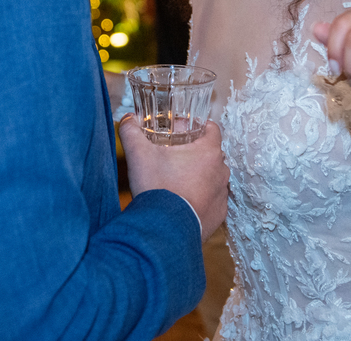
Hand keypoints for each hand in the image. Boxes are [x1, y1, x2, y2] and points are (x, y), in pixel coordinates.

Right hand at [118, 117, 227, 242]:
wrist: (164, 230)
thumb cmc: (157, 188)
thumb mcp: (139, 154)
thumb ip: (131, 132)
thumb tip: (127, 120)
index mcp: (208, 152)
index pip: (211, 129)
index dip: (197, 127)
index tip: (183, 131)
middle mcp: (221, 171)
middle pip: (210, 154)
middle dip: (194, 153)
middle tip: (173, 157)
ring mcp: (222, 194)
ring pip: (212, 177)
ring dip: (199, 176)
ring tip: (177, 181)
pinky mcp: (219, 214)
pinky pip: (212, 200)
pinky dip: (201, 198)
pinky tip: (183, 201)